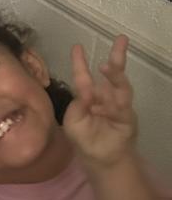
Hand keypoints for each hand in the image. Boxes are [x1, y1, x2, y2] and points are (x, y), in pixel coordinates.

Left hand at [64, 36, 137, 171]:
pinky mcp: (127, 117)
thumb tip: (86, 92)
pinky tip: (100, 108)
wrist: (100, 159)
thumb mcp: (73, 122)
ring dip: (115, 76)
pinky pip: (120, 108)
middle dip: (117, 56)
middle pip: (112, 73)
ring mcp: (118, 105)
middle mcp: (105, 96)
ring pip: (121, 86)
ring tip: (107, 66)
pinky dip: (110, 107)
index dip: (80, 62)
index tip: (77, 46)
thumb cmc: (84, 139)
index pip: (83, 76)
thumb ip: (77, 105)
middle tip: (121, 40)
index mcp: (88, 95)